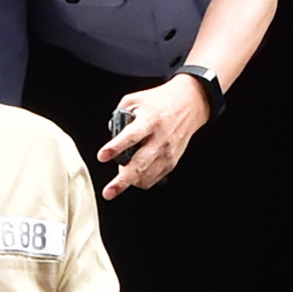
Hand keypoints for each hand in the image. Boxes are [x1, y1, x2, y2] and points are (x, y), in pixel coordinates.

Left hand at [97, 73, 210, 197]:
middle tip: (108, 192)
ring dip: (130, 180)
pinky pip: (153, 178)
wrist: (190, 104)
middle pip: (140, 164)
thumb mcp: (136, 99)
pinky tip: (136, 173)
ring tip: (122, 173)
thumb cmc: (161, 101)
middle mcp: (160, 138)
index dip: (115, 147)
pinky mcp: (171, 161)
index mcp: (150, 120)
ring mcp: (167, 152)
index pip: (131, 136)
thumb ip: (119, 115)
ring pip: (146, 176)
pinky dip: (141, 179)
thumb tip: (111, 134)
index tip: (102, 156)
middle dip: (122, 181)